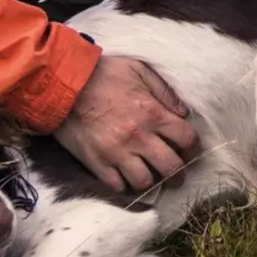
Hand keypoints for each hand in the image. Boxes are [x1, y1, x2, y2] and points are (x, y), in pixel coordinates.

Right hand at [53, 54, 197, 192]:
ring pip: (145, 182)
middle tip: (176, 174)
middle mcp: (139, 137)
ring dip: (151, 180)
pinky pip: (117, 186)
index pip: (186, 139)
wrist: (63, 85)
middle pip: (171, 167)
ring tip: (150, 176)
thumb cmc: (103, 74)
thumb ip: (164, 90)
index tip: (189, 150)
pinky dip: (124, 185)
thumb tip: (183, 112)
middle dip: (178, 173)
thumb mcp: (139, 69)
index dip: (193, 147)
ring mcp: (117, 154)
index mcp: (153, 113)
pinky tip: (126, 176)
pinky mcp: (97, 164)